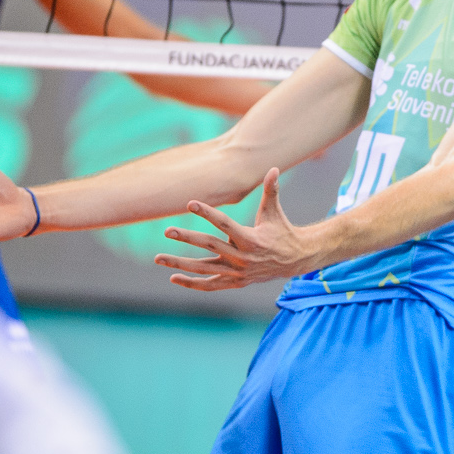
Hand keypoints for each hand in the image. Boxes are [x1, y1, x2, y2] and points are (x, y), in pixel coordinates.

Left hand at [155, 169, 319, 289]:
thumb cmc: (281, 231)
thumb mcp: (275, 212)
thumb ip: (271, 190)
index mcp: (252, 239)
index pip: (225, 224)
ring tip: (159, 258)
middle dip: (187, 238)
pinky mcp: (236, 282)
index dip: (207, 213)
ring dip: (180, 264)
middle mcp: (243, 258)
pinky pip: (210, 285)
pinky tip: (174, 278)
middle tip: (167, 230)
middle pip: (210, 246)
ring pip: (204, 269)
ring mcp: (238, 272)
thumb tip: (273, 168)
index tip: (190, 203)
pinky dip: (192, 283)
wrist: (295, 260)